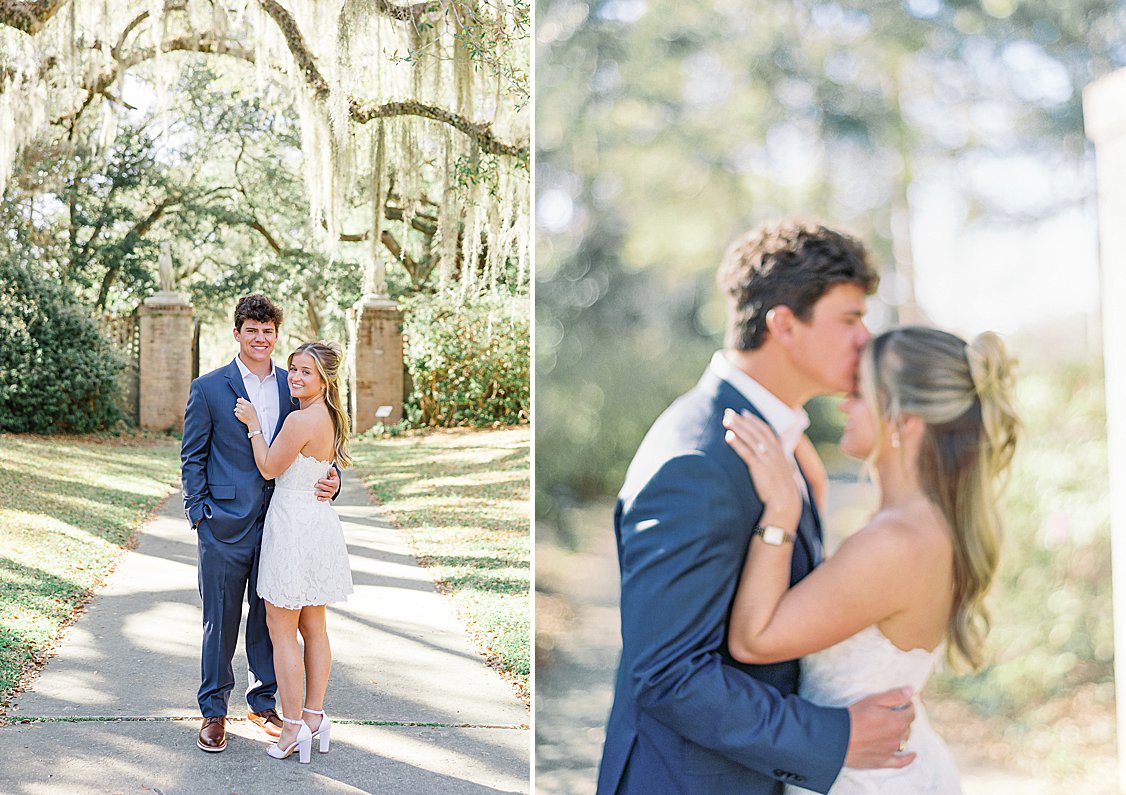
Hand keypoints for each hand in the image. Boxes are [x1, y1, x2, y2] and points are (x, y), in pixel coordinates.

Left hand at [233, 397, 259, 430]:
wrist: (253, 421)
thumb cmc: (253, 413)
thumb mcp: (251, 406)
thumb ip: (246, 402)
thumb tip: (241, 398)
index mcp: (247, 404)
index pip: (239, 400)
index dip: (239, 401)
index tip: (240, 402)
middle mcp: (244, 408)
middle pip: (237, 404)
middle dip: (239, 406)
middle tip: (242, 408)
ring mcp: (241, 412)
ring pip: (236, 409)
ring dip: (238, 410)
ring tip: (242, 412)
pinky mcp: (239, 416)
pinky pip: (235, 413)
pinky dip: (237, 414)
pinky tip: (241, 414)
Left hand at [314, 467, 338, 501]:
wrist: (335, 485)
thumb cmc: (332, 479)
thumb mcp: (333, 475)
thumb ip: (332, 472)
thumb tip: (332, 468)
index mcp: (335, 483)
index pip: (329, 483)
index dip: (324, 481)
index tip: (319, 480)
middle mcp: (334, 489)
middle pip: (327, 488)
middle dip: (321, 487)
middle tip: (315, 485)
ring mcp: (331, 494)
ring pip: (326, 494)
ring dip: (320, 494)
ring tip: (315, 493)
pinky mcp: (329, 497)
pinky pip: (325, 499)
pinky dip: (322, 499)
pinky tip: (318, 498)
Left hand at [722, 409, 801, 525]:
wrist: (786, 503)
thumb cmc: (783, 490)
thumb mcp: (785, 471)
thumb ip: (781, 461)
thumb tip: (781, 457)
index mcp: (780, 452)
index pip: (766, 430)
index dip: (755, 421)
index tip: (744, 413)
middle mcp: (774, 452)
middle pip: (755, 431)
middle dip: (742, 420)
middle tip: (729, 412)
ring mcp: (766, 459)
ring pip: (750, 439)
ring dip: (737, 427)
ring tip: (726, 419)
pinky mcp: (759, 468)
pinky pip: (746, 453)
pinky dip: (737, 443)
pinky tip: (728, 436)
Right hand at [844, 687, 916, 768]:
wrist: (838, 738)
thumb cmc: (854, 717)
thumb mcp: (873, 700)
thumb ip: (894, 696)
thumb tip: (911, 691)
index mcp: (897, 721)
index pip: (911, 713)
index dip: (908, 706)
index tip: (904, 703)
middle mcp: (897, 737)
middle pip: (908, 726)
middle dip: (904, 719)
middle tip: (894, 713)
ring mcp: (891, 750)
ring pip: (905, 741)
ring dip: (903, 733)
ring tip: (895, 727)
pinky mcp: (883, 761)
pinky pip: (901, 762)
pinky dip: (908, 758)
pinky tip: (913, 755)